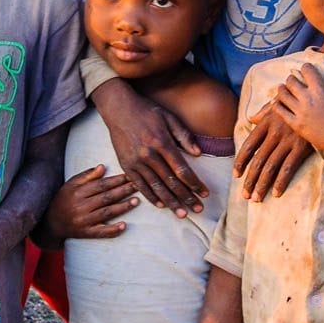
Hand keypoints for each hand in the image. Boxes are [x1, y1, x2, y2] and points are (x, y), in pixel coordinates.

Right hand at [45, 164, 138, 242]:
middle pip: (106, 197)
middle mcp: (80, 206)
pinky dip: (112, 229)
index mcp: (78, 192)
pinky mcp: (85, 233)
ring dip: (122, 207)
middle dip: (124, 190)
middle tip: (139, 185)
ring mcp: (83, 221)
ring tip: (136, 201)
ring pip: (106, 213)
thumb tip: (103, 166)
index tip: (130, 175)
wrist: (50, 223)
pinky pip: (100, 232)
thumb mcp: (70, 184)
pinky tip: (124, 226)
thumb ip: (87, 176)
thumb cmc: (63, 200)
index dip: (117, 180)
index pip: (101, 185)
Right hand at [92, 79, 207, 216]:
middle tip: (198, 209)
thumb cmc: (147, 111)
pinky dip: (151, 196)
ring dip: (171, 202)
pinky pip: (140, 186)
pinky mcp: (126, 166)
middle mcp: (149, 155)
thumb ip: (184, 136)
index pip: (182, 169)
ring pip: (156, 187)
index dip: (195, 183)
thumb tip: (199, 154)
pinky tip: (161, 205)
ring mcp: (136, 162)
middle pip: (171, 182)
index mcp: (162, 143)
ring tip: (182, 213)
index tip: (205, 193)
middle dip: (186, 197)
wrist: (118, 109)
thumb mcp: (169, 118)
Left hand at [235, 101, 312, 201]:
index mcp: (265, 123)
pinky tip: (276, 193)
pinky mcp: (301, 147)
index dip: (241, 161)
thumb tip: (251, 118)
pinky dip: (281, 182)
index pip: (249, 146)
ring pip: (270, 167)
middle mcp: (274, 133)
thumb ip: (263, 112)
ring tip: (257, 198)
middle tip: (245, 195)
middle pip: (258, 161)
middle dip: (250, 180)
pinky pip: (288, 168)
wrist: (316, 101)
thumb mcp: (277, 104)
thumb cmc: (296, 103)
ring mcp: (287, 141)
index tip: (236, 174)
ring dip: (262, 184)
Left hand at [272, 60, 323, 157]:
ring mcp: (300, 112)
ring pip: (283, 94)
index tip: (307, 70)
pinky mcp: (296, 125)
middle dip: (293, 78)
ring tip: (285, 88)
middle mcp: (308, 99)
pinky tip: (278, 102)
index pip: (306, 69)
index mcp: (321, 89)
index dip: (306, 68)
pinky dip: (277, 104)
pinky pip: (280, 111)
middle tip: (295, 80)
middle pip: (291, 80)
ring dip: (283, 89)